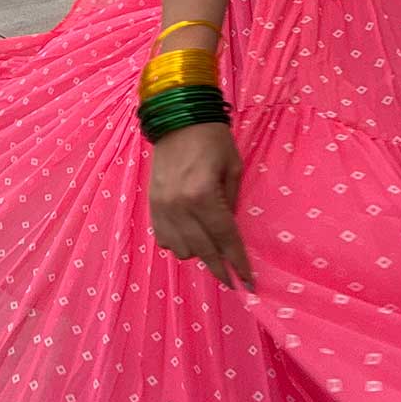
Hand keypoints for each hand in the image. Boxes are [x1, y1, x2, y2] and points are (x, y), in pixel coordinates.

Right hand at [148, 122, 253, 290]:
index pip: (225, 238)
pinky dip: (178, 243)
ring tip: (211, 245)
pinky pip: (164, 239)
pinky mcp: (152, 206)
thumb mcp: (233, 168)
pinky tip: (190, 235)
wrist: (177, 118)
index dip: (238, 262)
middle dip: (221, 269)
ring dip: (198, 252)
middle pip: (203, 251)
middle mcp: (179, 206)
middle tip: (233, 282)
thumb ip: (231, 203)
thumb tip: (230, 233)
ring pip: (181, 250)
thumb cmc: (213, 139)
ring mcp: (162, 208)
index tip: (248, 282)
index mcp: (203, 195)